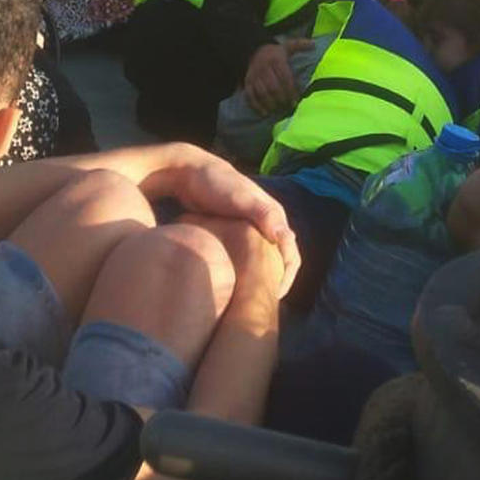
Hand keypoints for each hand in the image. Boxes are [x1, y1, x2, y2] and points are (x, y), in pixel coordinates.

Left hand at [148, 147, 299, 296]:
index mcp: (274, 217)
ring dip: (258, 280)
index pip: (290, 255)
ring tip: (245, 302)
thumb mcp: (241, 197)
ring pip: (262, 262)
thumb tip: (284, 238)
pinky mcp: (234, 234)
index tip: (271, 298)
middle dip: (272, 283)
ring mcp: (251, 230)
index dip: (285, 278)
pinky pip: (246, 258)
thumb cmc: (216, 184)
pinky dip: (243, 273)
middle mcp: (266, 225)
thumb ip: (264, 214)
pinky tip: (231, 286)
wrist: (189, 172)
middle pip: (279, 262)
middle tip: (257, 307)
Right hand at [244, 39, 314, 115]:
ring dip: (270, 104)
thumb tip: (313, 45)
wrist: (253, 51)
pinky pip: (250, 96)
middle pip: (273, 87)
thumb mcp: (287, 47)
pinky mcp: (247, 82)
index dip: (291, 90)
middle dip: (281, 99)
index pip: (284, 77)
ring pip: (262, 93)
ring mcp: (254, 76)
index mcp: (275, 59)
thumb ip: (299, 45)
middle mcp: (263, 68)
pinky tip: (265, 113)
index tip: (296, 101)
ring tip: (278, 111)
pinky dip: (256, 106)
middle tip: (288, 107)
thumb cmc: (275, 53)